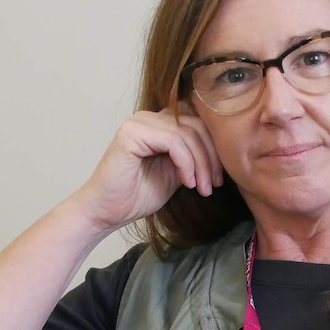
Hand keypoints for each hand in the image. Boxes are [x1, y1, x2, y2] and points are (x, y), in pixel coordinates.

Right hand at [70, 103, 223, 232]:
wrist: (106, 212)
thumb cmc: (136, 196)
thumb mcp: (176, 174)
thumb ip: (192, 158)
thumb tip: (223, 153)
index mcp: (158, 124)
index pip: (198, 122)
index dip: (214, 147)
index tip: (218, 178)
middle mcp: (149, 117)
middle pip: (197, 125)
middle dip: (212, 157)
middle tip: (214, 184)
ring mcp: (139, 123)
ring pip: (188, 134)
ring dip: (202, 164)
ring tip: (203, 188)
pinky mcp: (132, 134)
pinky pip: (174, 141)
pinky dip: (186, 164)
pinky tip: (187, 183)